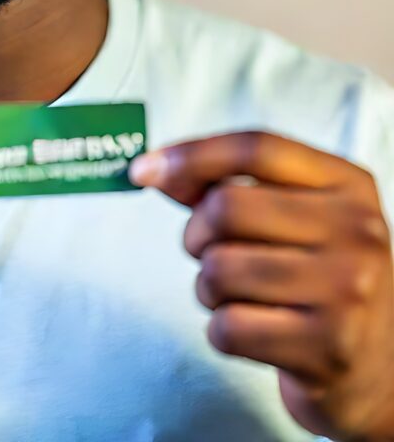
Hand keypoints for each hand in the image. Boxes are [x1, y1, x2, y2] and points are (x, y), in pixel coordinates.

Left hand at [130, 131, 393, 441]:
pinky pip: (227, 327)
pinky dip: (222, 330)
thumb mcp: (292, 215)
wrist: (381, 368)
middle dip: (196, 234)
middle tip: (210, 252)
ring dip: (207, 287)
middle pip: (225, 208)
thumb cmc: (316, 275)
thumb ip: (225, 184)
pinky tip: (253, 330)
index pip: (255, 147)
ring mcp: (348, 291)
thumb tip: (151, 169)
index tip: (144, 170)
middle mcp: (357, 231)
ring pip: (218, 269)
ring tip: (236, 295)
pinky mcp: (328, 348)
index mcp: (347, 184)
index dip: (191, 154)